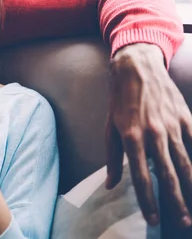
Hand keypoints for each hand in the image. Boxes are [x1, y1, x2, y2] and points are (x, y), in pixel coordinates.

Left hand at [106, 43, 191, 228]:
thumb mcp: (109, 128)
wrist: (137, 69)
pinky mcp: (185, 118)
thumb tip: (112, 184)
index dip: (148, 200)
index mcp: (132, 137)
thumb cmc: (119, 101)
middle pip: (168, 175)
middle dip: (176, 202)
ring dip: (191, 188)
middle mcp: (154, 134)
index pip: (141, 177)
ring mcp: (172, 126)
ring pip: (186, 163)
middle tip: (183, 224)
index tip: (154, 219)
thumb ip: (113, 158)